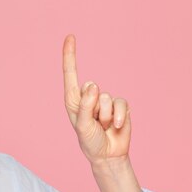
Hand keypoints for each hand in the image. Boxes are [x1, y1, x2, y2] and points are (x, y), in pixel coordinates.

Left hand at [63, 34, 131, 165]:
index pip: (71, 74)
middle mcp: (89, 97)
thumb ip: (86, 105)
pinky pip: (121, 103)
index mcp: (74, 100)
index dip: (70, 55)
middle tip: (94, 123)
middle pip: (92, 88)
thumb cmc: (90, 141)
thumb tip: (93, 84)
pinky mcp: (120, 105)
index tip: (70, 36)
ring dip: (105, 116)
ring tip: (103, 127)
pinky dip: (118, 117)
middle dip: (94, 108)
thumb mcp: (83, 125)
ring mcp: (105, 100)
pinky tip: (116, 127)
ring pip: (106, 98)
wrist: (108, 155)